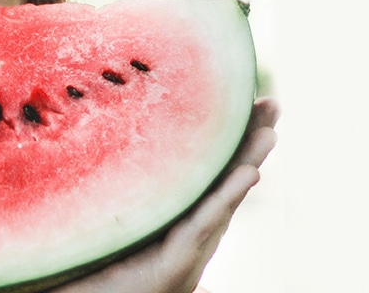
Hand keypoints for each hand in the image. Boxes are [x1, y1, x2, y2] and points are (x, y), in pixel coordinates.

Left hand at [50, 96, 280, 292]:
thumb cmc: (94, 267)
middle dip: (250, 143)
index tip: (250, 101)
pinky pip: (203, 225)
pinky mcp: (176, 265)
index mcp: (175, 219)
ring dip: (248, 165)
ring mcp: (186, 251)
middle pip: (225, 181)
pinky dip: (227, 197)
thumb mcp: (111, 218)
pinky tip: (250, 172)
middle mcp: (187, 234)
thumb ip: (118, 190)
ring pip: (223, 201)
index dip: (230, 140)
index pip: (208, 172)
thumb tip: (96, 138)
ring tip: (270, 133)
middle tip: (273, 105)